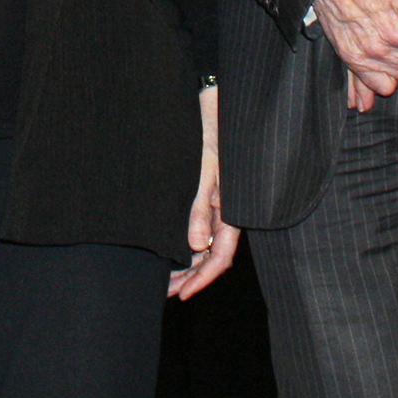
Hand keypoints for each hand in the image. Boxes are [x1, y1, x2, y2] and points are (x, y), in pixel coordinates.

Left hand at [168, 86, 240, 298]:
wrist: (213, 104)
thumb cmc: (212, 133)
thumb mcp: (205, 169)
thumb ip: (200, 206)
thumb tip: (195, 245)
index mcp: (233, 210)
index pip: (221, 256)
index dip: (203, 278)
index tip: (183, 293)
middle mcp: (226, 212)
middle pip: (211, 256)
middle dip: (191, 277)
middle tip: (167, 292)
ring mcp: (216, 205)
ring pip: (203, 245)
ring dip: (186, 263)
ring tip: (164, 279)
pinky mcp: (205, 194)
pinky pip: (197, 227)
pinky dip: (184, 243)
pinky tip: (167, 250)